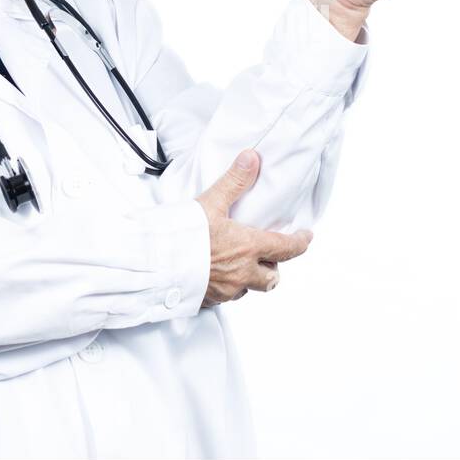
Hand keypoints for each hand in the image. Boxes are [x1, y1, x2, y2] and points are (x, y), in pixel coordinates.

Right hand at [194, 149, 313, 307]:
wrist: (153, 264)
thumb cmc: (182, 234)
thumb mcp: (211, 202)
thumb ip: (234, 182)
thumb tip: (252, 159)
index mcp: (249, 248)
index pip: (287, 248)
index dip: (300, 243)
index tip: (306, 237)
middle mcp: (242, 273)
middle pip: (272, 279)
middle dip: (274, 268)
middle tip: (270, 257)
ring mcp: (225, 290)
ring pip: (249, 290)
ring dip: (249, 279)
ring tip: (241, 266)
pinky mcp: (207, 300)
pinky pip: (225, 298)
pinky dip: (226, 288)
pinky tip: (216, 276)